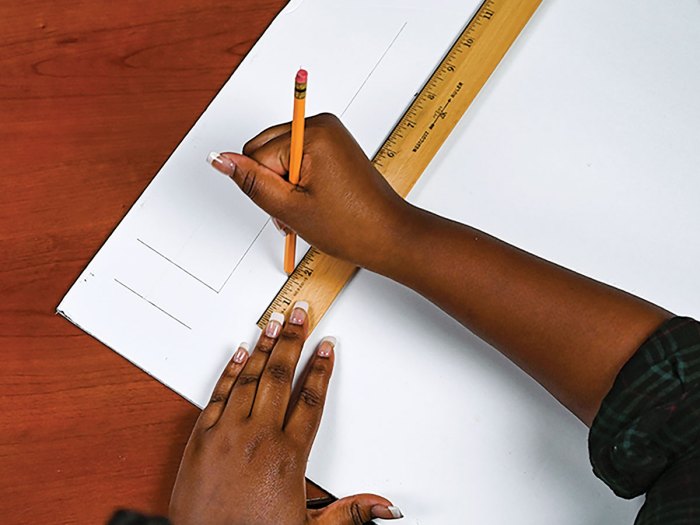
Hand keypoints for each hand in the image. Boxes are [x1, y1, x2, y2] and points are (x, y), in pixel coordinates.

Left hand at [169, 303, 402, 524]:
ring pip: (250, 377)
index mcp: (287, 456)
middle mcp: (258, 437)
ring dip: (263, 346)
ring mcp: (227, 433)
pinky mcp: (201, 438)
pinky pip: (218, 394)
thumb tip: (385, 508)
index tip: (327, 348)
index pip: (311, 400)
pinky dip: (230, 371)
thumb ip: (349, 513)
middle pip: (281, 376)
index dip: (322, 370)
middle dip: (293, 340)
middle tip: (300, 313)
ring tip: (273, 321)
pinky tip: (239, 353)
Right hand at [207, 113, 413, 271]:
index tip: (291, 204)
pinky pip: (296, 158)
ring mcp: (329, 134)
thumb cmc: (352, 225)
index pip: (255, 154)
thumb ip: (250, 181)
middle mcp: (321, 125)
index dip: (266, 187)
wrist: (389, 236)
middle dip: (273, 184)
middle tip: (298, 209)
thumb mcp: (290, 207)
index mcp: (312, 133)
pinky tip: (314, 201)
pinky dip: (297, 182)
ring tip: (308, 209)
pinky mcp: (332, 145)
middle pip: (264, 150)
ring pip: (278, 157)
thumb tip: (219, 159)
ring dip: (284, 187)